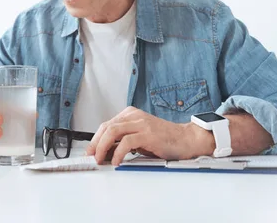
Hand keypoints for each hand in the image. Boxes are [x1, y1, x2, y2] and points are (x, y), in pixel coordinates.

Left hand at [86, 106, 213, 165]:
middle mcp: (134, 116)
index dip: (95, 139)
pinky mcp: (148, 133)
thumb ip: (123, 140)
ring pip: (113, 132)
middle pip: (106, 127)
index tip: (90, 152)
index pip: (106, 125)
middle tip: (91, 157)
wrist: (186, 139)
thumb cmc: (164, 140)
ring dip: (102, 147)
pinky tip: (116, 161)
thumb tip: (105, 151)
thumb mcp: (139, 137)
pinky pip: (126, 142)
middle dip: (95, 144)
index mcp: (130, 114)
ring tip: (100, 159)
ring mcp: (141, 123)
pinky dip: (118, 153)